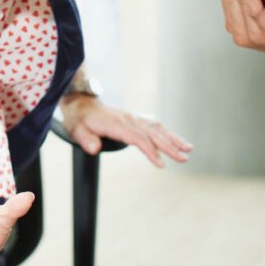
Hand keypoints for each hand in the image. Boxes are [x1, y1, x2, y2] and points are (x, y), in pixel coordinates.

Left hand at [59, 94, 191, 167]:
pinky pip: (154, 125)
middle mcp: (128, 119)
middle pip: (152, 133)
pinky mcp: (135, 119)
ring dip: (173, 139)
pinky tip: (178, 141)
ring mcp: (133, 118)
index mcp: (115, 123)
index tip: (161, 163)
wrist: (81, 103)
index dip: (150, 150)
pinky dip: (167, 133)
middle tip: (184, 159)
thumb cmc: (79, 119)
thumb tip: (94, 149)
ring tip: (189, 149)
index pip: (137, 138)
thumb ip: (85, 140)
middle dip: (169, 146)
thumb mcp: (75, 129)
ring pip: (157, 128)